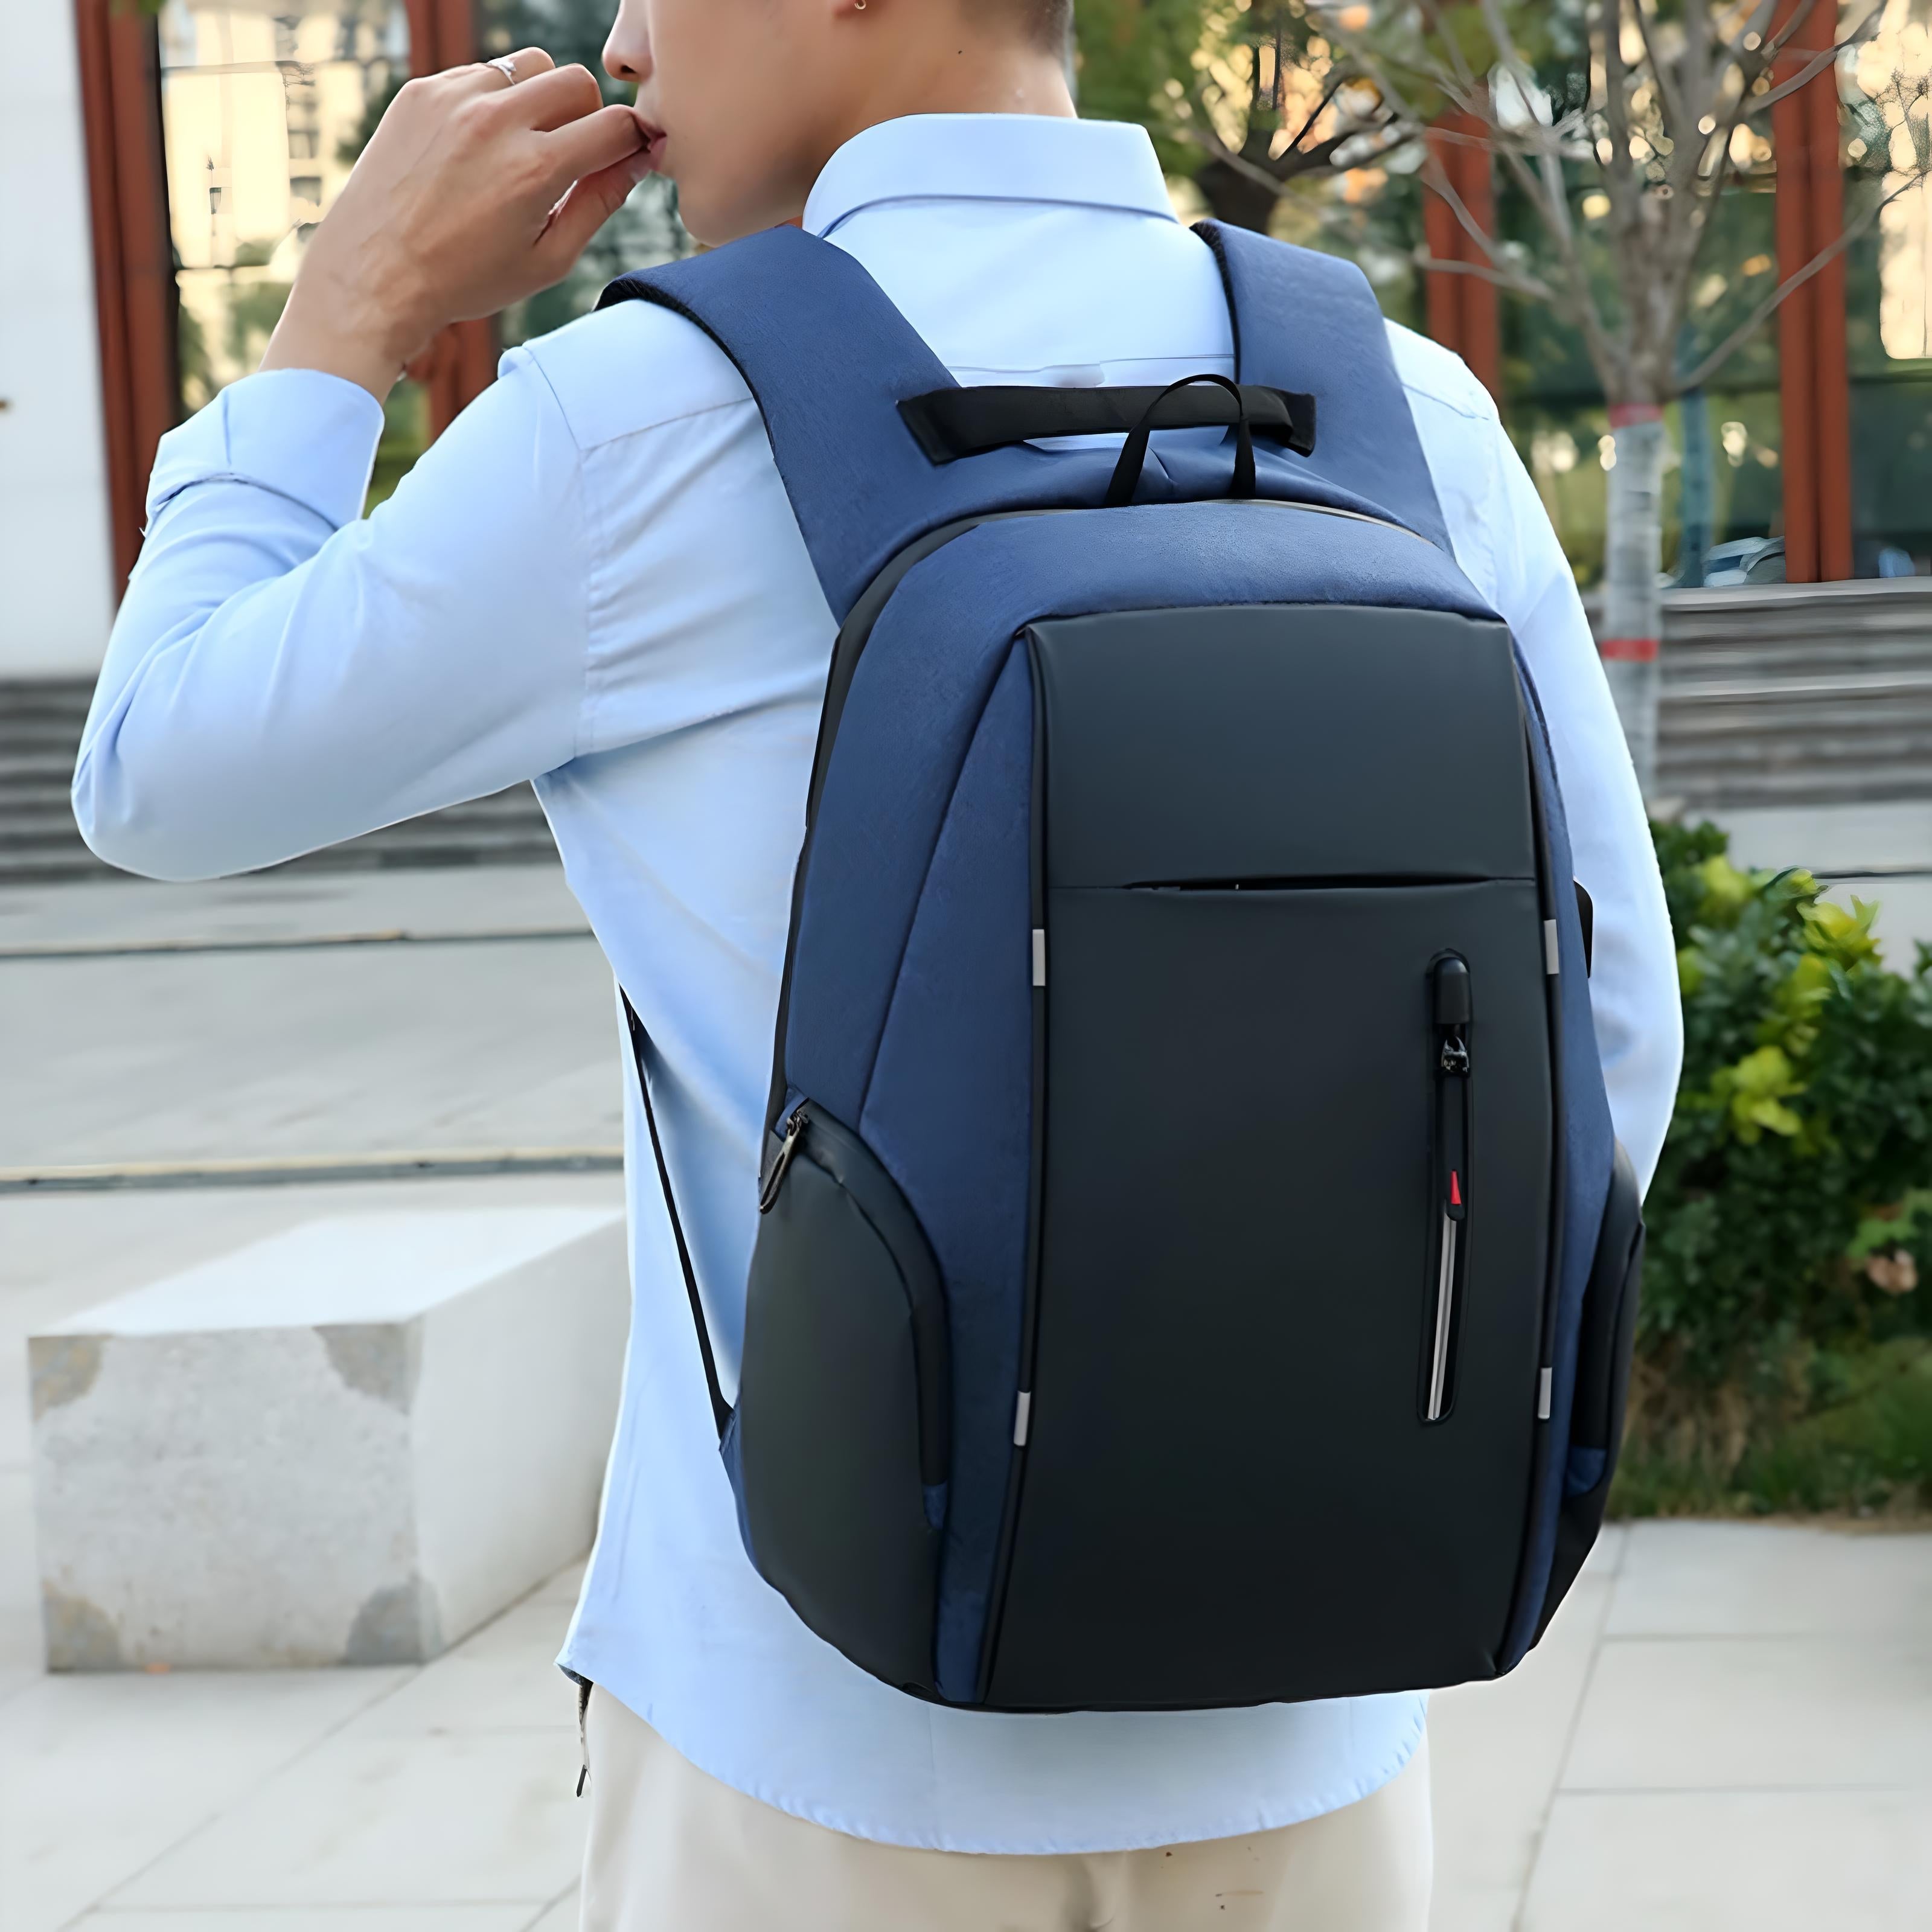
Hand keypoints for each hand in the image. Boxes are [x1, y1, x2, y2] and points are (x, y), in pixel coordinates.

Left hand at [261, 50, 652, 398]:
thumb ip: (599, 204)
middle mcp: (496, 122)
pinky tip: (476, 147)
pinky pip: (480, 74)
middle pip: (576, 81)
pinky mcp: (421, 91)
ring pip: (528, 67)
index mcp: (536, 170)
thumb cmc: (465, 279)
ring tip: (520, 147)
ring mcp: (454, 99)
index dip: (632, 141)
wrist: (374, 274)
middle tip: (570, 156)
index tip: (627, 155)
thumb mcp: (547, 260)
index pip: (614, 126)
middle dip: (587, 115)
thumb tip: (637, 160)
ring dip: (538, 100)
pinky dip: (492, 103)